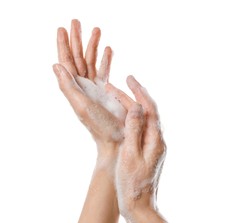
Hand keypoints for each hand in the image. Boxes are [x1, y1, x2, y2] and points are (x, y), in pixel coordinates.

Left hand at [53, 20, 125, 149]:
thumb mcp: (81, 106)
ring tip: (96, 31)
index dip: (63, 46)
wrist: (115, 138)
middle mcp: (83, 86)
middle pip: (78, 58)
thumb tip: (55, 65)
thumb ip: (68, 86)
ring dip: (93, 47)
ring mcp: (95, 88)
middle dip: (77, 40)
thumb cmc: (99, 125)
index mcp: (75, 88)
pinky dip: (105, 60)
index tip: (62, 29)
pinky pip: (104, 71)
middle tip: (77, 22)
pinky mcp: (107, 91)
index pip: (66, 62)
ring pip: (91, 62)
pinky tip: (108, 50)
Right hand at [106, 76, 165, 216]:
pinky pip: (138, 128)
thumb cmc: (132, 184)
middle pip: (145, 112)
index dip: (139, 92)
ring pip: (141, 120)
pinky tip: (121, 116)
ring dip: (129, 107)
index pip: (150, 109)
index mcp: (156, 140)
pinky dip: (129, 119)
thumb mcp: (130, 155)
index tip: (129, 78)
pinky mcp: (145, 151)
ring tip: (114, 97)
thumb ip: (134, 130)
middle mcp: (157, 140)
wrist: (138, 206)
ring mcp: (151, 146)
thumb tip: (136, 107)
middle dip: (130, 97)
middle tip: (112, 87)